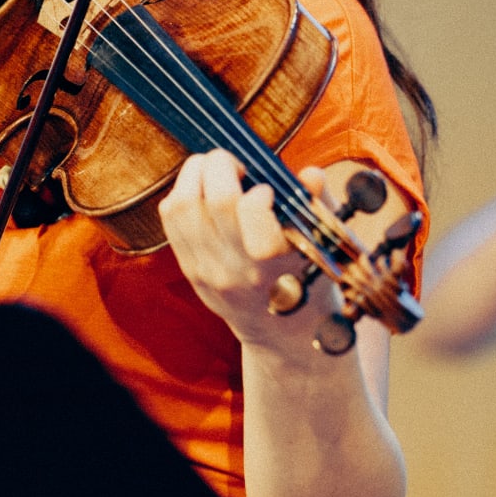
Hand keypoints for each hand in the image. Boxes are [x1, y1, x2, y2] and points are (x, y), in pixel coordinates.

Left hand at [157, 149, 360, 357]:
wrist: (282, 332)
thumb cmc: (311, 280)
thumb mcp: (325, 246)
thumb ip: (319, 205)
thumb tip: (311, 174)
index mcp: (277, 265)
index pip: (253, 213)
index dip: (258, 191)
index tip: (268, 191)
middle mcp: (237, 270)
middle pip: (215, 200)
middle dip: (223, 164)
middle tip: (237, 166)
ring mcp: (208, 271)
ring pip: (182, 205)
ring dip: (196, 174)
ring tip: (216, 172)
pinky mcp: (190, 270)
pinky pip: (170, 218)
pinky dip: (182, 193)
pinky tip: (203, 192)